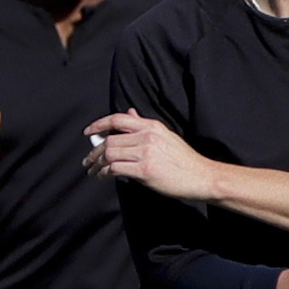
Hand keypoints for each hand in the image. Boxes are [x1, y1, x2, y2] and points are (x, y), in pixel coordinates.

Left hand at [82, 111, 220, 203]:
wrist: (200, 176)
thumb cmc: (182, 159)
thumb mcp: (165, 135)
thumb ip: (144, 125)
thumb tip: (130, 112)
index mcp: (151, 126)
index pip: (118, 119)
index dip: (99, 124)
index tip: (88, 132)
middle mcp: (147, 136)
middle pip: (110, 140)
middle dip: (94, 151)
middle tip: (88, 161)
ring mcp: (145, 153)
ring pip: (109, 154)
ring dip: (97, 164)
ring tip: (93, 170)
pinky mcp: (145, 170)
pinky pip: (115, 168)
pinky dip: (105, 173)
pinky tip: (104, 177)